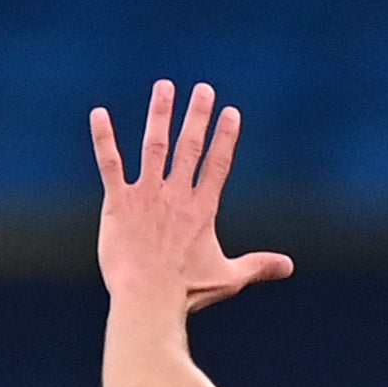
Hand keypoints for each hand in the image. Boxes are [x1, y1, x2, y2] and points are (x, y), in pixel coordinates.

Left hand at [92, 80, 293, 315]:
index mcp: (201, 209)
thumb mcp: (228, 278)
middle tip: (203, 89)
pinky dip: (104, 139)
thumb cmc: (186, 292)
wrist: (147, 299)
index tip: (231, 112)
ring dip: (160, 115)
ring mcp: (146, 196)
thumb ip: (257, 266)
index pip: (217, 165)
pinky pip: (110, 165)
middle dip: (197, 116)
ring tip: (164, 87)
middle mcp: (175, 196)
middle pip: (189, 147)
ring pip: (155, 146)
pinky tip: (98, 114)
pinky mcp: (118, 204)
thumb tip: (289, 267)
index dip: (225, 138)